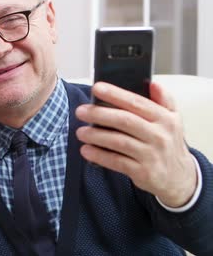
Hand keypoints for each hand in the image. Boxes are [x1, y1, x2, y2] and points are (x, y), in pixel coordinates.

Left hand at [75, 82, 196, 207]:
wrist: (180, 177)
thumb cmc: (168, 142)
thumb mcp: (172, 120)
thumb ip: (163, 100)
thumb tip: (153, 83)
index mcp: (165, 118)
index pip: (137, 102)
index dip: (116, 94)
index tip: (96, 88)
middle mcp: (160, 136)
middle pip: (125, 121)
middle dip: (100, 114)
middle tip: (81, 111)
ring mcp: (152, 155)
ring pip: (119, 142)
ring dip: (96, 136)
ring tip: (80, 132)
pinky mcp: (144, 172)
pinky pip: (117, 162)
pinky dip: (99, 156)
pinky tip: (86, 150)